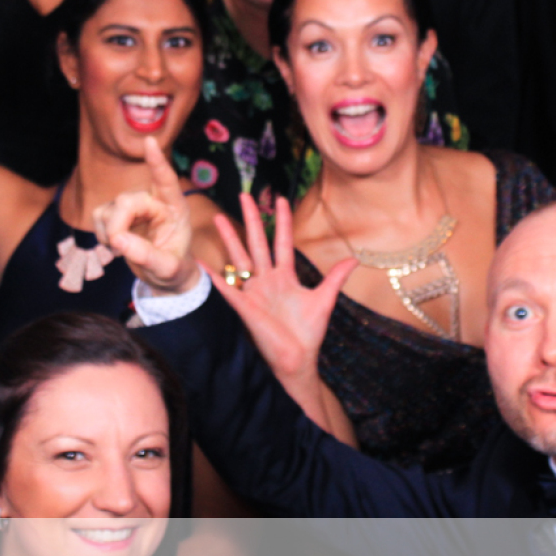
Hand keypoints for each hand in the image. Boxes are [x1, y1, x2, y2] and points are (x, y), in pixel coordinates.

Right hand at [93, 137, 198, 293]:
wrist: (165, 276)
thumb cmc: (173, 268)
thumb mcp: (167, 269)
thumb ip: (147, 256)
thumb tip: (118, 240)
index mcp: (175, 208)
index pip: (166, 181)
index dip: (157, 162)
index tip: (149, 142)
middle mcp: (155, 200)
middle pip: (126, 202)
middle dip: (117, 227)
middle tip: (118, 250)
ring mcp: (134, 203)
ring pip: (109, 209)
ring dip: (109, 233)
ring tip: (124, 250)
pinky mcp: (117, 210)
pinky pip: (99, 216)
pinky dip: (101, 234)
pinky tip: (116, 245)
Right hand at [213, 195, 357, 386]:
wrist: (297, 360)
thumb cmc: (308, 333)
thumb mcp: (324, 300)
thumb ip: (335, 278)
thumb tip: (354, 259)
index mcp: (285, 276)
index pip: (282, 241)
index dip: (282, 221)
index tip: (280, 199)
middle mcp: (267, 279)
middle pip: (257, 242)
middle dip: (251, 219)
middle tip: (244, 195)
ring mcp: (254, 291)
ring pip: (240, 258)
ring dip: (229, 238)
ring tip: (219, 218)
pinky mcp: (245, 306)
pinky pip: (227, 288)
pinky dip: (215, 277)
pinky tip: (202, 264)